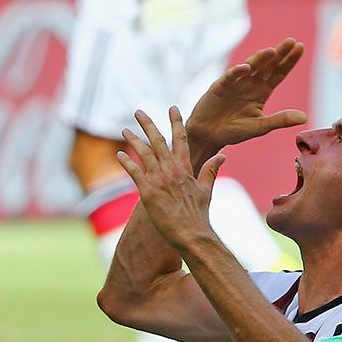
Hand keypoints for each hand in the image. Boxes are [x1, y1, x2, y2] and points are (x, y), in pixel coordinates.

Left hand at [119, 107, 221, 245]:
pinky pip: (135, 172)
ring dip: (134, 140)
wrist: (192, 234)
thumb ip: (211, 170)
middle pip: (158, 141)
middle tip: (138, 111)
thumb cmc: (198, 215)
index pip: (181, 138)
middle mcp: (172, 170)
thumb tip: (222, 156)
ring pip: (144, 153)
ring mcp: (159, 180)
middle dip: (148, 124)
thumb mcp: (207, 190)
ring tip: (125, 130)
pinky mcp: (148, 192)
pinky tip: (119, 154)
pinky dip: (126, 162)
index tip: (172, 108)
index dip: (176, 122)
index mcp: (186, 168)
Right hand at [185, 38, 308, 153]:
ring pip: (250, 67)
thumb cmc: (234, 131)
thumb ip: (280, 120)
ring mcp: (235, 83)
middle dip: (279, 53)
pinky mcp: (220, 87)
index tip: (300, 47)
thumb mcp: (260, 127)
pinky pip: (230, 77)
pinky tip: (246, 68)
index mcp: (262, 91)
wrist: (209, 135)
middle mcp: (250, 83)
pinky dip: (237, 72)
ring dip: (260, 59)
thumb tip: (304, 117)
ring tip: (272, 51)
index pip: (278, 73)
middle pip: (267, 65)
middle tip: (291, 41)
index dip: (289, 61)